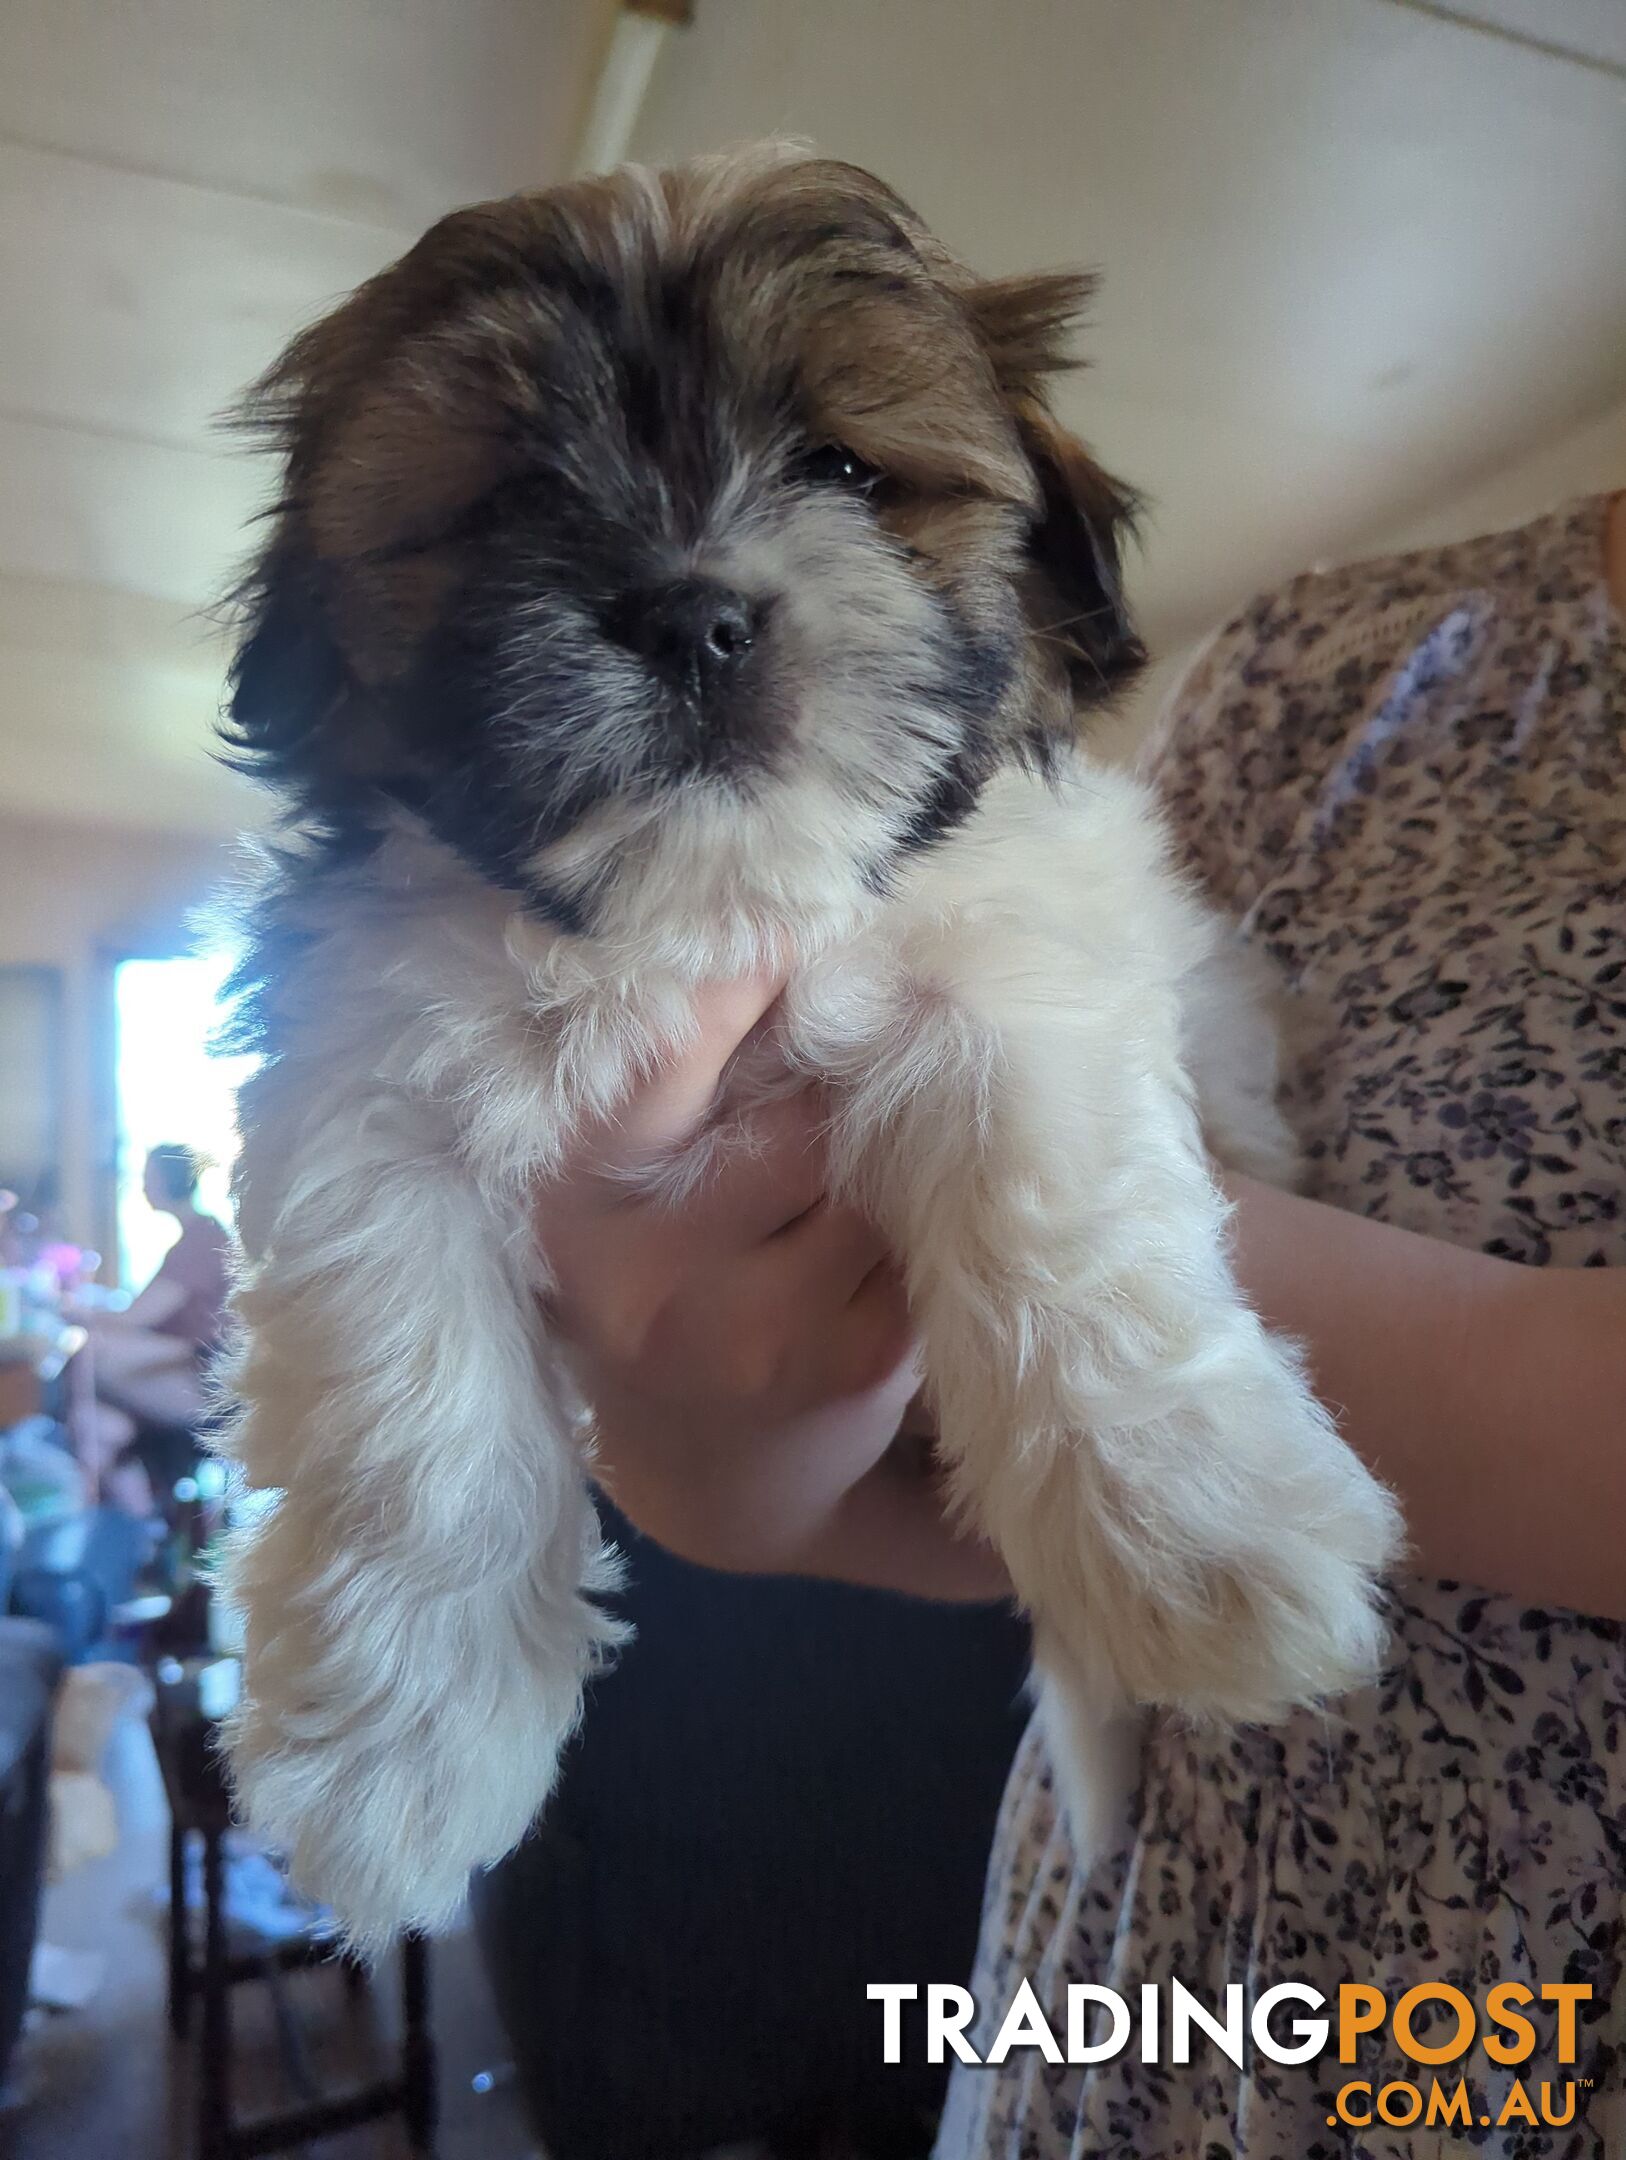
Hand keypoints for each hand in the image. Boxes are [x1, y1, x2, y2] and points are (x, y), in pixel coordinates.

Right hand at [534, 974, 1008, 1600]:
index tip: (785, 934)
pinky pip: (914, 1244)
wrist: (709, 1470)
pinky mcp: (851, 1366)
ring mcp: (755, 1332)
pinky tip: (886, 1248)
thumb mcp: (632, 1196)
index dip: (733, 988)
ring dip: (883, 1164)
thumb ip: (684, 1096)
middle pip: (795, 1123)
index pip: (661, 1066)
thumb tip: (800, 952)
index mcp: (579, 1208)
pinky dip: (916, 1231)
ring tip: (858, 1181)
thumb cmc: (674, 1284)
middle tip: (859, 1067)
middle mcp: (651, 1279)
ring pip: (866, 1178)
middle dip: (835, 1092)